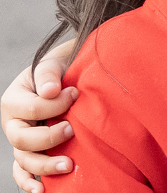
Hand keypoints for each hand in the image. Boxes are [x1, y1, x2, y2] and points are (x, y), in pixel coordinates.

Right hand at [7, 40, 78, 192]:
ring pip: (24, 159)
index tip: (76, 93)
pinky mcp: (30, 153)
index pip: (31, 109)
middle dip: (47, 138)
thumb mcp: (54, 62)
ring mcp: (21, 140)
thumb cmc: (63, 69)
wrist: (71, 77)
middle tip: (71, 129)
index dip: (55, 105)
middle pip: (21, 139)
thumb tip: (51, 90)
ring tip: (68, 165)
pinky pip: (22, 172)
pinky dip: (28, 183)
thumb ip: (49, 73)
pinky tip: (41, 190)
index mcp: (15, 99)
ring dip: (44, 166)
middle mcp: (13, 123)